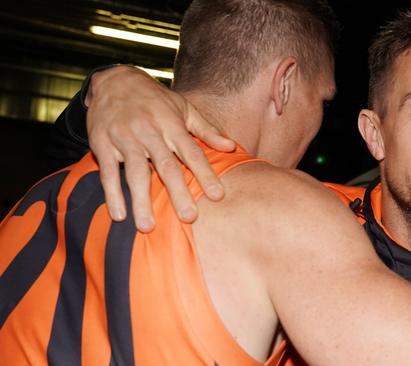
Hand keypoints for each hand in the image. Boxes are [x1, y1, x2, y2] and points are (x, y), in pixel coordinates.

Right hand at [86, 66, 235, 231]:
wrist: (113, 79)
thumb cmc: (155, 99)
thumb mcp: (183, 108)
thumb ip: (207, 130)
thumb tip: (232, 146)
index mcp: (172, 125)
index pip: (192, 153)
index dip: (205, 174)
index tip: (218, 196)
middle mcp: (150, 132)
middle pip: (166, 166)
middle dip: (178, 193)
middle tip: (189, 218)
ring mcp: (125, 138)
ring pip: (136, 173)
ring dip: (142, 201)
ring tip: (148, 227)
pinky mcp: (102, 143)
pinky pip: (108, 172)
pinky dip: (112, 193)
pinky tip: (119, 215)